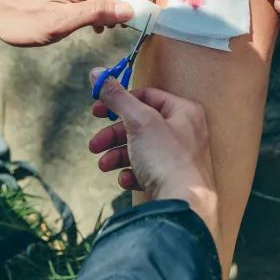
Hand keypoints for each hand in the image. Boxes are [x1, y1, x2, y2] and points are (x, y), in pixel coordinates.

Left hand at [0, 0, 148, 46]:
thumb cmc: (22, 17)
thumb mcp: (61, 22)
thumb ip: (97, 13)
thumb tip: (130, 10)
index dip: (141, 0)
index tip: (134, 25)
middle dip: (132, 0)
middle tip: (120, 27)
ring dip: (117, 2)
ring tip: (103, 28)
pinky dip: (102, 0)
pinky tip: (90, 21)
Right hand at [88, 71, 217, 238]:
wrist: (183, 205)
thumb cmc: (167, 159)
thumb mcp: (139, 121)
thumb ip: (117, 97)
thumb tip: (97, 73)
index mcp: (183, 111)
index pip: (146, 96)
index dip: (119, 102)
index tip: (96, 111)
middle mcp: (185, 132)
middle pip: (140, 125)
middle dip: (113, 136)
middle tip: (94, 144)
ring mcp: (180, 158)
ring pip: (140, 150)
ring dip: (117, 156)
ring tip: (104, 166)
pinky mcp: (173, 180)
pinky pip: (147, 171)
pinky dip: (132, 174)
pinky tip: (126, 180)